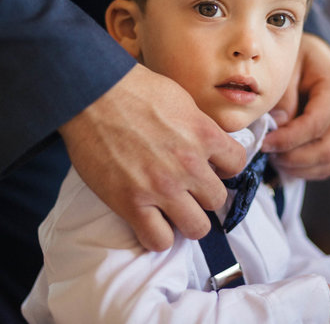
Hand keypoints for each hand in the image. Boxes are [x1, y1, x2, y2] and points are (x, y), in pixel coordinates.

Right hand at [58, 64, 245, 251]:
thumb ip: (200, 126)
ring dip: (186, 220)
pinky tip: (149, 220)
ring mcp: (162, 187)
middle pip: (217, 200)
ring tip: (170, 209)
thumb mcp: (182, 100)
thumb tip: (210, 143)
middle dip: (203, 195)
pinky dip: (157, 235)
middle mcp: (189, 165)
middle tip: (186, 188)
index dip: (223, 167)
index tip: (210, 166)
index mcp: (204, 135)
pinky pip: (159, 241)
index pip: (237, 164)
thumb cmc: (134, 89)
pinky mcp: (132, 203)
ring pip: (197, 228)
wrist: (92, 93)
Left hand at [262, 33, 329, 179]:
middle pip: (326, 149)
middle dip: (292, 157)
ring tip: (272, 157)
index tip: (263, 143)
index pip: (315, 124)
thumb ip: (283, 95)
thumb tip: (277, 125)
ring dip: (297, 167)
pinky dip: (304, 170)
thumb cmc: (294, 59)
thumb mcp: (285, 67)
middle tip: (265, 152)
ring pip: (327, 163)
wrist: (307, 57)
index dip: (288, 139)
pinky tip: (282, 161)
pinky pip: (326, 166)